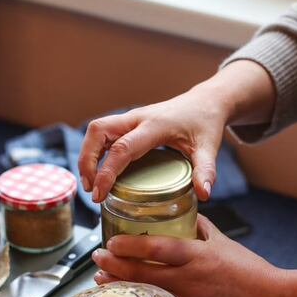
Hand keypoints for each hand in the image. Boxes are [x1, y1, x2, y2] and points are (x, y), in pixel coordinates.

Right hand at [78, 86, 227, 202]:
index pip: (122, 148)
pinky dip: (95, 151)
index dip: (106, 172)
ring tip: (91, 184)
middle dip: (87, 160)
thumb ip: (205, 170)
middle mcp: (137, 118)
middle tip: (90, 189)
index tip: (99, 194)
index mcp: (155, 125)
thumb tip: (203, 195)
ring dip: (87, 155)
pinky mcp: (129, 122)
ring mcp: (131, 118)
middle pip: (98, 132)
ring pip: (96, 130)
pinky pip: (103, 133)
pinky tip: (98, 171)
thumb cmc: (205, 122)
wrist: (205, 101)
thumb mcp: (209, 147)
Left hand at [91, 215, 283, 296]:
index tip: (110, 243)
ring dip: (120, 290)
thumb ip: (201, 228)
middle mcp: (189, 279)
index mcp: (196, 255)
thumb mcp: (223, 242)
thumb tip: (185, 215)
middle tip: (96, 260)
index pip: (155, 247)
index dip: (127, 246)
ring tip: (101, 282)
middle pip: (141, 273)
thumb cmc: (249, 269)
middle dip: (113, 267)